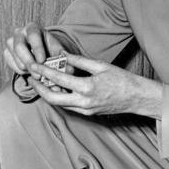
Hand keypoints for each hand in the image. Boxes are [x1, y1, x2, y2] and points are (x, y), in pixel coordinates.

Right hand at [4, 22, 64, 76]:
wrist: (41, 50)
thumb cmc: (51, 48)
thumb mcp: (58, 50)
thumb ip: (63, 59)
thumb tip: (70, 71)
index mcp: (33, 28)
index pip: (33, 37)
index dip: (37, 49)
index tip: (43, 61)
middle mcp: (19, 33)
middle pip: (19, 47)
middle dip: (29, 62)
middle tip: (38, 75)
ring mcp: (10, 43)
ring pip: (15, 59)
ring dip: (27, 70)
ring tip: (38, 75)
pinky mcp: (7, 53)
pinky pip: (12, 65)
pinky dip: (22, 72)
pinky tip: (31, 72)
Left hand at [26, 54, 162, 117]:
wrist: (136, 97)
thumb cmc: (121, 79)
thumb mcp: (100, 65)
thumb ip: (79, 61)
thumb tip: (62, 55)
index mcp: (87, 87)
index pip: (58, 79)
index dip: (42, 71)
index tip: (33, 65)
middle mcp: (83, 102)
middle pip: (52, 98)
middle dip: (39, 88)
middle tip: (31, 77)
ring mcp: (85, 110)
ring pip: (59, 104)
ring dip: (48, 93)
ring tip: (42, 81)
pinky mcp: (88, 114)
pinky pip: (68, 106)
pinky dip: (60, 98)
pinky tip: (58, 89)